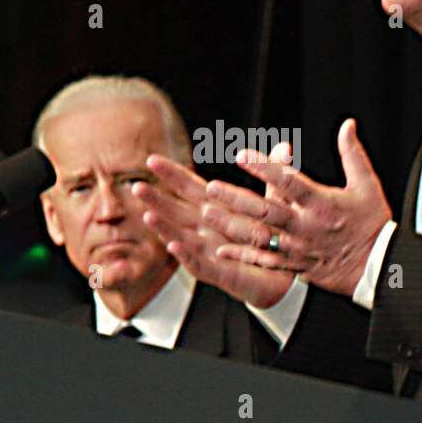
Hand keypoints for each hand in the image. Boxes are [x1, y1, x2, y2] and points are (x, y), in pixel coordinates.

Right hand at [134, 143, 296, 308]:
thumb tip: (284, 146)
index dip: (172, 175)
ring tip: (148, 215)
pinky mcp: (220, 273)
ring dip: (164, 227)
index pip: (190, 188)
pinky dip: (185, 256)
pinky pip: (199, 264)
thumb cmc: (273, 238)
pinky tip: (173, 245)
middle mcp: (207, 230)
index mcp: (217, 209)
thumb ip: (275, 175)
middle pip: (177, 212)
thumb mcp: (275, 204)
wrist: (285, 276)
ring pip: (182, 237)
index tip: (152, 159)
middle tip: (136, 186)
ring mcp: (210, 252)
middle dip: (157, 200)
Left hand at [203, 118, 392, 298]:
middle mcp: (306, 226)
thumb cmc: (373, 224)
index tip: (242, 154)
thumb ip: (352, 153)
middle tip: (211, 187)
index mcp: (322, 204)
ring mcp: (298, 248)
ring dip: (231, 225)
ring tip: (207, 213)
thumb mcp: (367, 185)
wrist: (379, 268)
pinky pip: (264, 262)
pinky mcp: (295, 265)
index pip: (289, 182)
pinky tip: (219, 250)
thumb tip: (347, 124)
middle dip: (236, 199)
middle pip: (266, 211)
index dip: (264, 167)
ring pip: (259, 237)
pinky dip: (241, 256)